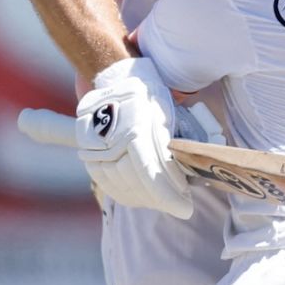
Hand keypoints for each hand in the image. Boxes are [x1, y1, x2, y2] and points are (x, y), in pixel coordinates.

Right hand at [75, 57, 192, 215]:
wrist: (113, 75)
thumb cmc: (148, 92)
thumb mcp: (167, 112)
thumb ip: (176, 143)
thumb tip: (197, 172)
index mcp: (134, 129)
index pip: (150, 173)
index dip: (168, 196)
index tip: (185, 208)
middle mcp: (111, 140)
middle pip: (137, 185)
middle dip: (161, 199)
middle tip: (180, 203)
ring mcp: (95, 149)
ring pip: (122, 188)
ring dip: (146, 199)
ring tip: (164, 200)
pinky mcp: (88, 155)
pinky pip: (106, 183)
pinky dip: (127, 194)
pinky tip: (142, 198)